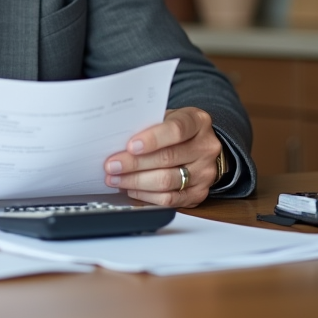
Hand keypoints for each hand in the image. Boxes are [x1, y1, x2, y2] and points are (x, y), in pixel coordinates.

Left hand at [102, 107, 220, 207]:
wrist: (200, 147)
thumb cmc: (176, 130)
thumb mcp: (167, 118)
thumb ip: (149, 125)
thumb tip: (118, 139)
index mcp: (198, 122)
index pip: (177, 130)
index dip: (152, 139)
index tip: (130, 146)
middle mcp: (206, 147)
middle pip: (168, 158)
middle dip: (135, 163)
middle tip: (112, 166)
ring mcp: (205, 172)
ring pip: (167, 181)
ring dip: (136, 181)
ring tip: (116, 179)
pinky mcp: (199, 194)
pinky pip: (170, 199)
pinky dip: (146, 196)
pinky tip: (131, 189)